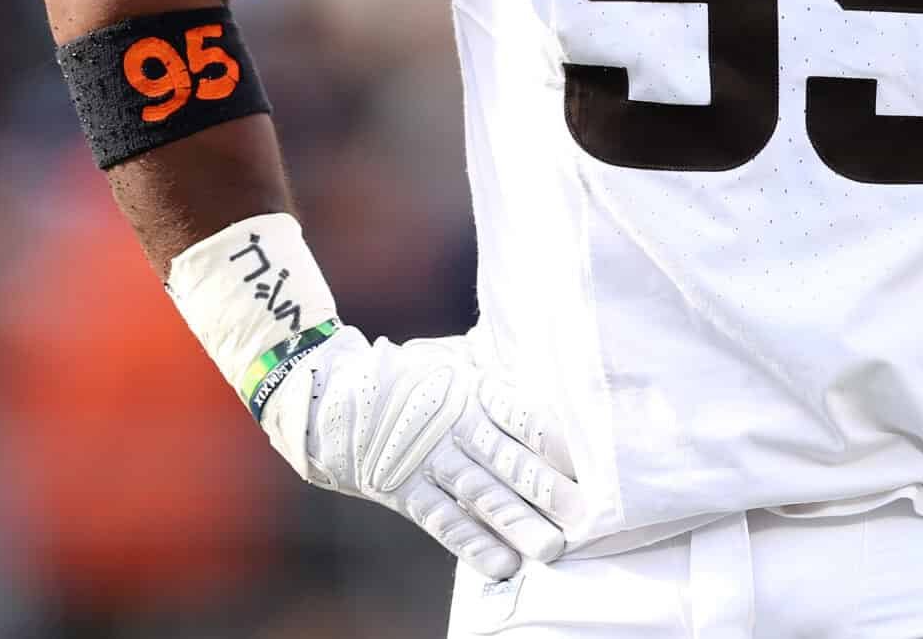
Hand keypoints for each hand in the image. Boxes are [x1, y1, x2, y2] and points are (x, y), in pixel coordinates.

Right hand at [260, 327, 580, 580]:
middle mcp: (454, 425)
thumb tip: (549, 363)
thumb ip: (494, 364)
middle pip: (508, 460)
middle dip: (548, 490)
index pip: (522, 415)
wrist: (329, 394)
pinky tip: (501, 564)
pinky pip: (441, 519)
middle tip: (587, 515)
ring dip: (517, 522)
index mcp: (472, 390)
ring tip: (551, 548)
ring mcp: (427, 459)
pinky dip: (471, 543)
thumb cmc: (407, 376)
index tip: (593, 462)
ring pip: (480, 494)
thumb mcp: (452, 358)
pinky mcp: (402, 489)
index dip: (557, 440)